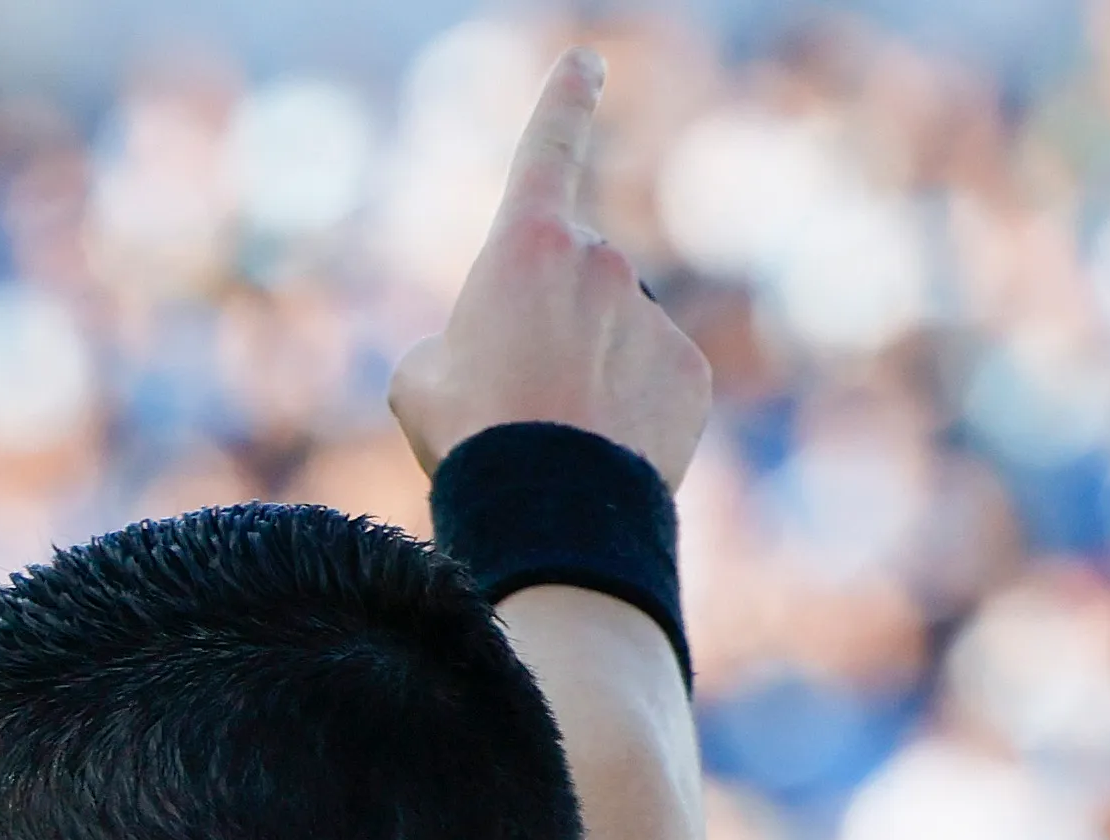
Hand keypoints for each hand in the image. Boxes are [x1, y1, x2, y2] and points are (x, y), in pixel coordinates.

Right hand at [390, 50, 709, 484]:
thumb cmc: (470, 435)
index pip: (548, 151)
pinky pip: (649, 381)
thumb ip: (462, 338)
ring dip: (582, 376)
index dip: (564, 102)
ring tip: (550, 436)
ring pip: (611, 337)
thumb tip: (504, 352)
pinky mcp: (688, 372)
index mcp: (524, 245)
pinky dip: (622, 413)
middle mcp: (601, 261)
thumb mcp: (420, 380)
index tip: (586, 62)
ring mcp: (652, 316)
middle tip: (509, 399)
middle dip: (544, 329)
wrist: (549, 508)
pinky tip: (593, 453)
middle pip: (569, 283)